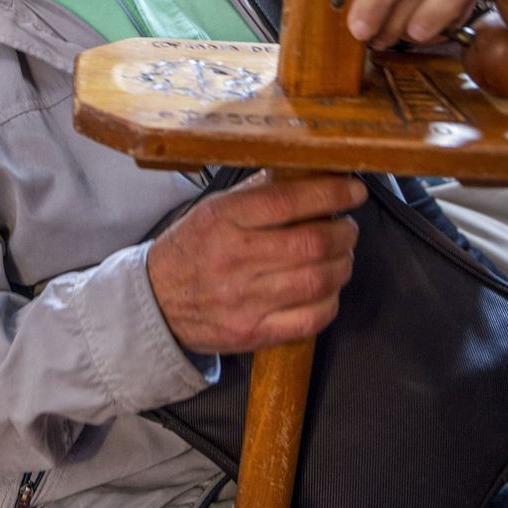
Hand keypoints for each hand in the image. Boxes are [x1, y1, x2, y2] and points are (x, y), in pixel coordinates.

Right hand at [147, 173, 366, 353]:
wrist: (155, 303)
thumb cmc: (189, 251)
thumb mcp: (211, 210)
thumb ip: (256, 193)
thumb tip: (307, 174)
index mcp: (223, 220)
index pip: (289, 201)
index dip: (331, 193)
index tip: (352, 190)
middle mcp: (234, 259)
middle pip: (313, 243)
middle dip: (344, 232)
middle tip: (347, 227)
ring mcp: (245, 300)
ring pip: (320, 280)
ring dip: (343, 265)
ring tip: (341, 256)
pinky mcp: (254, 333)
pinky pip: (312, 319)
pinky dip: (331, 300)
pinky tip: (326, 289)